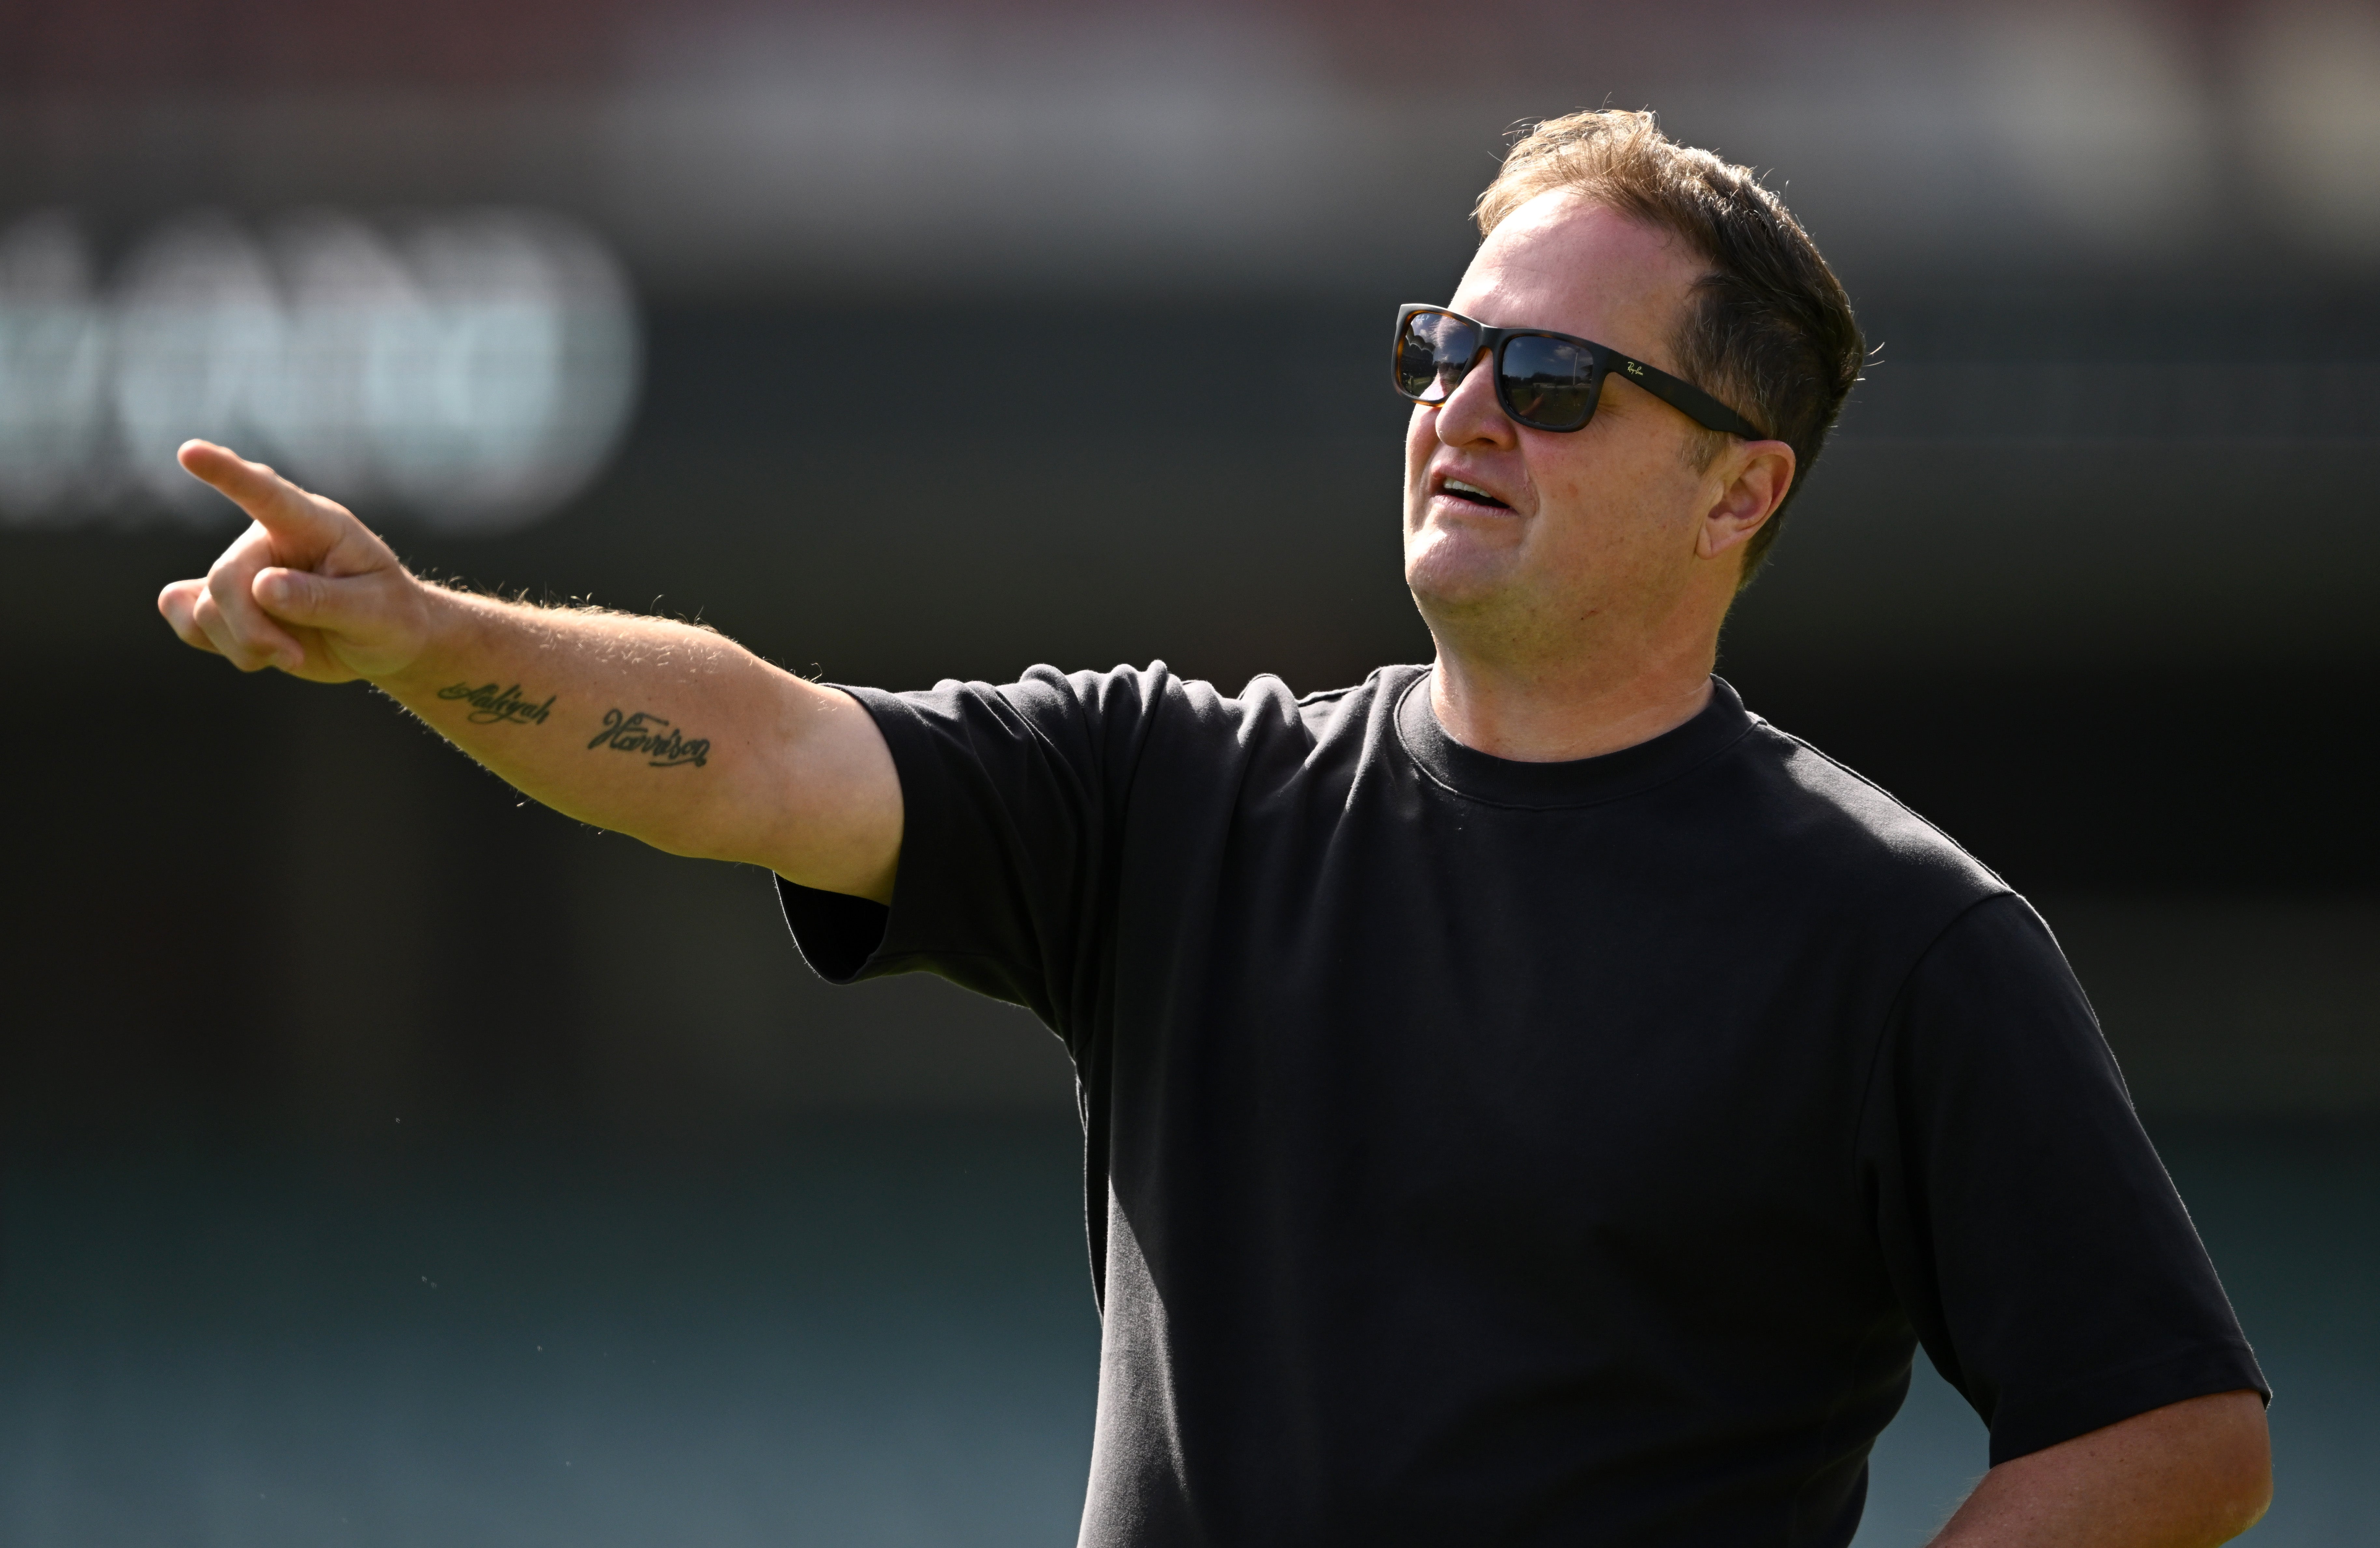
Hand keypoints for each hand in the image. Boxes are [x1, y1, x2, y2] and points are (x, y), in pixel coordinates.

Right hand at [157, 441, 435, 682]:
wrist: (385, 642)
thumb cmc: (389, 616)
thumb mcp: (374, 611)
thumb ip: (322, 599)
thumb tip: (263, 587)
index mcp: (315, 524)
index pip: (266, 493)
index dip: (226, 473)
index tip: (189, 451)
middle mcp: (270, 539)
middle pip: (226, 579)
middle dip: (251, 629)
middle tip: (292, 657)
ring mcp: (244, 570)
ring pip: (203, 607)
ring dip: (242, 645)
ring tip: (289, 655)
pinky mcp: (226, 603)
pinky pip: (184, 615)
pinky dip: (210, 641)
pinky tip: (252, 652)